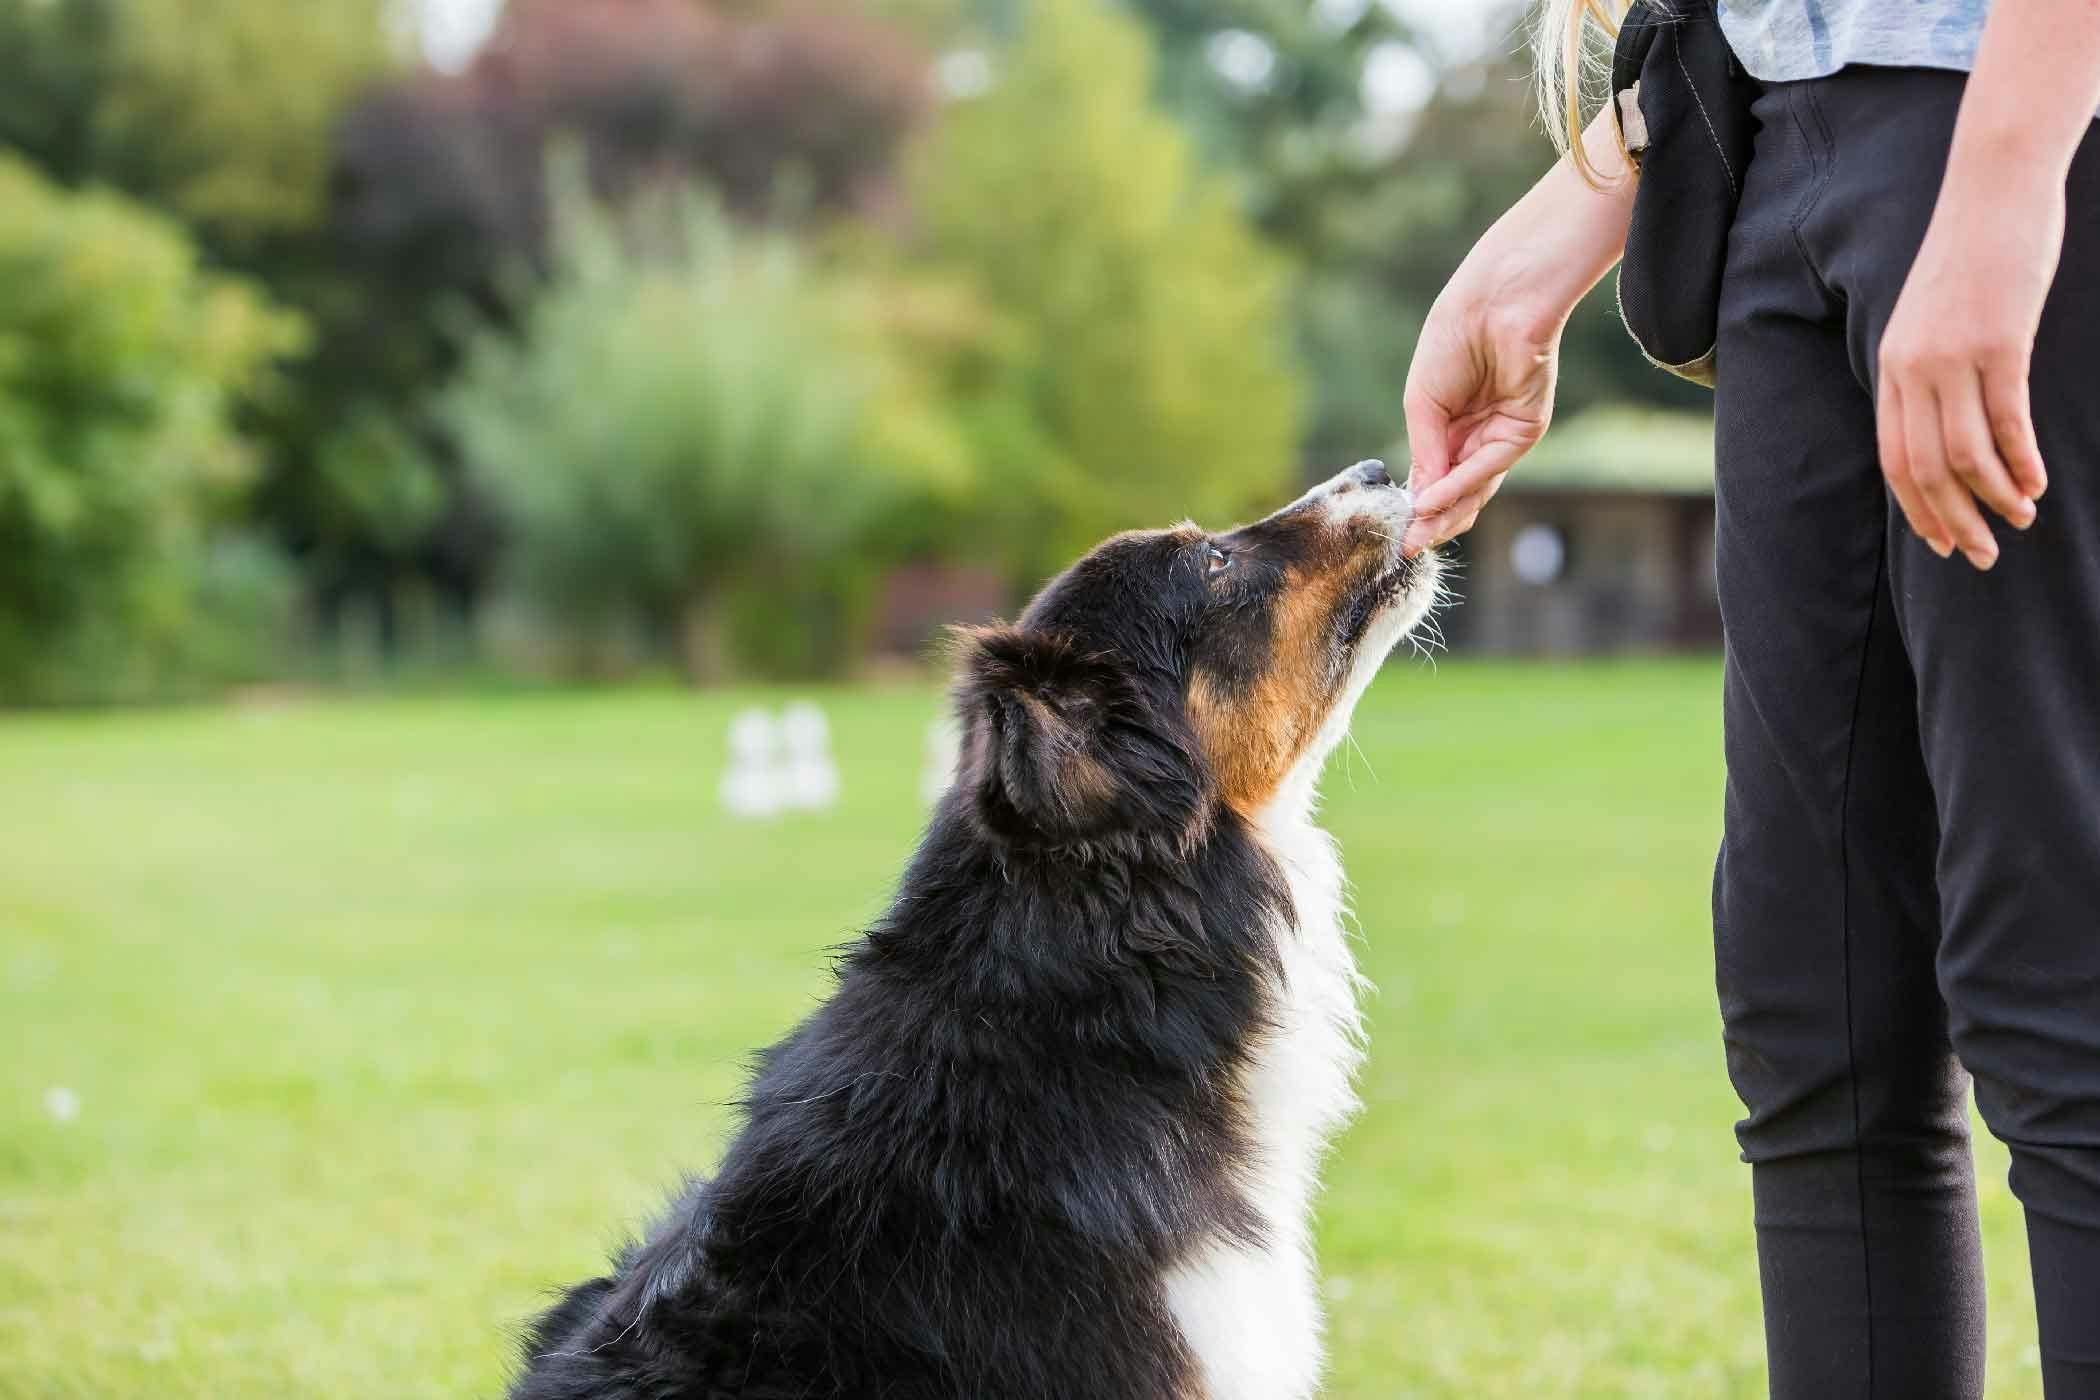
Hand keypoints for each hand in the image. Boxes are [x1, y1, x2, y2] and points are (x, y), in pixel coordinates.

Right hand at [1398, 111, 1631, 554]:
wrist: (1494, 301)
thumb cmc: (1452, 338)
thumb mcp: (1422, 404)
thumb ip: (1425, 452)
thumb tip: (1417, 501)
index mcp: (1449, 424)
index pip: (1434, 476)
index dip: (1417, 505)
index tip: (1396, 535)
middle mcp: (1477, 433)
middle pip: (1457, 491)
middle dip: (1433, 519)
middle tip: (1408, 546)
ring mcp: (1502, 434)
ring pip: (1476, 488)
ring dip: (1447, 512)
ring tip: (1419, 534)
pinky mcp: (1524, 428)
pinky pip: (1489, 465)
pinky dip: (1462, 484)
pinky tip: (1436, 498)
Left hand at [1876, 163, 2061, 568]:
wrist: (1994, 187)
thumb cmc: (1974, 255)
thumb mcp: (1935, 320)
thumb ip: (1933, 372)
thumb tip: (1948, 428)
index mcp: (1892, 367)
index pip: (1893, 458)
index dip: (1918, 508)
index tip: (1941, 543)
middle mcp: (1912, 368)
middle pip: (1924, 468)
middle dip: (1953, 520)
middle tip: (1982, 556)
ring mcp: (1953, 356)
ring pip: (1965, 453)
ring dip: (1994, 497)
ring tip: (2022, 520)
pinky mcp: (1998, 341)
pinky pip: (2005, 420)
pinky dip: (2020, 461)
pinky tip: (2036, 484)